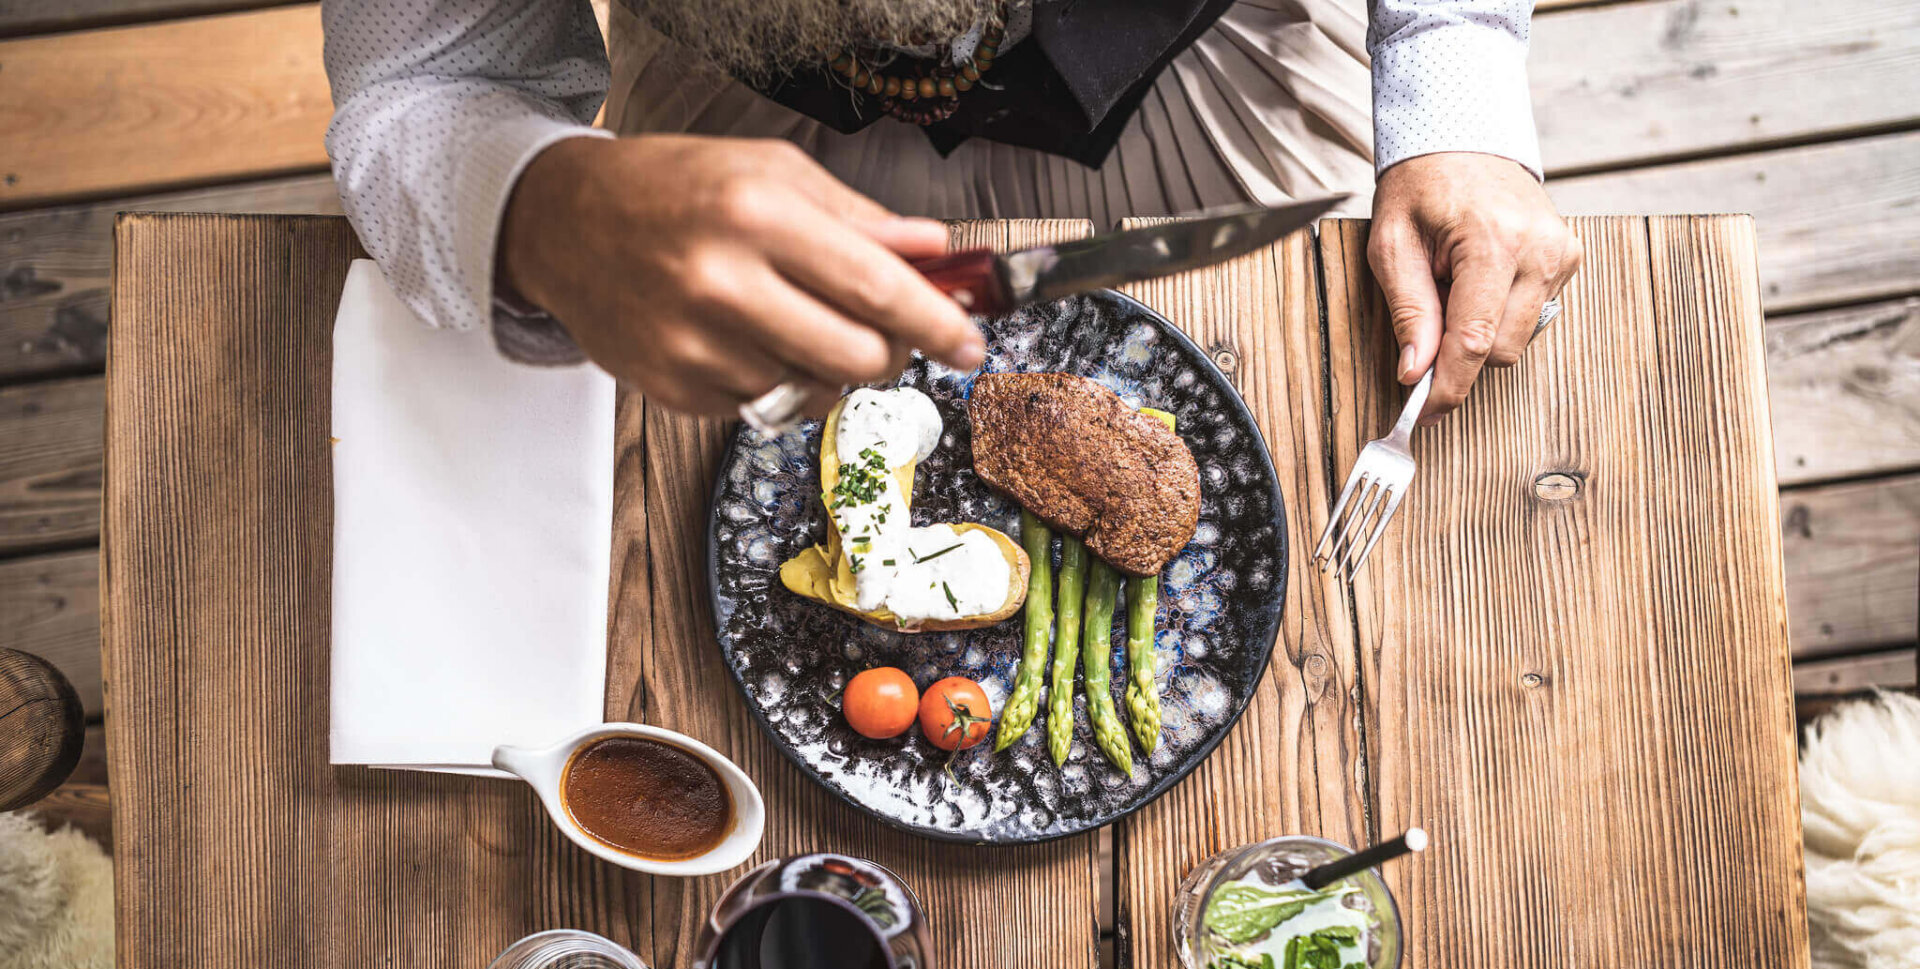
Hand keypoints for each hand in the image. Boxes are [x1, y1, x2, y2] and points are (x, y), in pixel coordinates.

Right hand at [497, 135, 982, 414]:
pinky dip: (778, 381)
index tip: (970, 343)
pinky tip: (749, 339)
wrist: (564, 222)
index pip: (876, 287)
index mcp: (756, 214)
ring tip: (798, 322)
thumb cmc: (674, 188)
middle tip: (886, 333)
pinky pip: (765, 407)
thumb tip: (937, 252)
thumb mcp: (770, 172)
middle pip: (857, 357)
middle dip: (891, 353)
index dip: (937, 323)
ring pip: (816, 391)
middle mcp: (723, 283)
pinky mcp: (675, 389)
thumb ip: (860, 219)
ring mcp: (695, 345)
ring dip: (831, 369)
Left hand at [1369, 152, 1582, 422]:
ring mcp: (1561, 253)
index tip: (1425, 412)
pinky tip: (1481, 277)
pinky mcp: (1570, 257)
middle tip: (1428, 316)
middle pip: (1500, 349)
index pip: (1474, 341)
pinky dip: (1501, 310)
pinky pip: (1533, 314)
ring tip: (1454, 283)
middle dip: (1458, 351)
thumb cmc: (1421, 186)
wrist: (1462, 139)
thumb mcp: (1392, 245)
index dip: (1448, 386)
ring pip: (1518, 337)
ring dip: (1480, 328)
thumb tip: (1416, 372)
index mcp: (1493, 242)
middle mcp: (1539, 250)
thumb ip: (1408, 312)